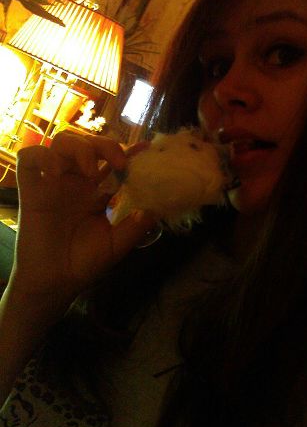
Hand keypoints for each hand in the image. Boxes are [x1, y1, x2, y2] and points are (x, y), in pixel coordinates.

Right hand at [10, 132, 155, 309]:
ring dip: (79, 147)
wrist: (56, 284)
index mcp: (97, 191)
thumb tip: (158, 206)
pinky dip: (43, 156)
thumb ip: (137, 224)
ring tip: (91, 171)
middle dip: (106, 145)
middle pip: (88, 143)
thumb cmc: (85, 263)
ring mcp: (53, 183)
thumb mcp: (118, 243)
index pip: (112, 160)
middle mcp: (76, 182)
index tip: (145, 148)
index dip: (127, 151)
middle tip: (119, 163)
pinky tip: (56, 173)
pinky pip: (29, 158)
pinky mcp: (31, 190)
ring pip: (61, 141)